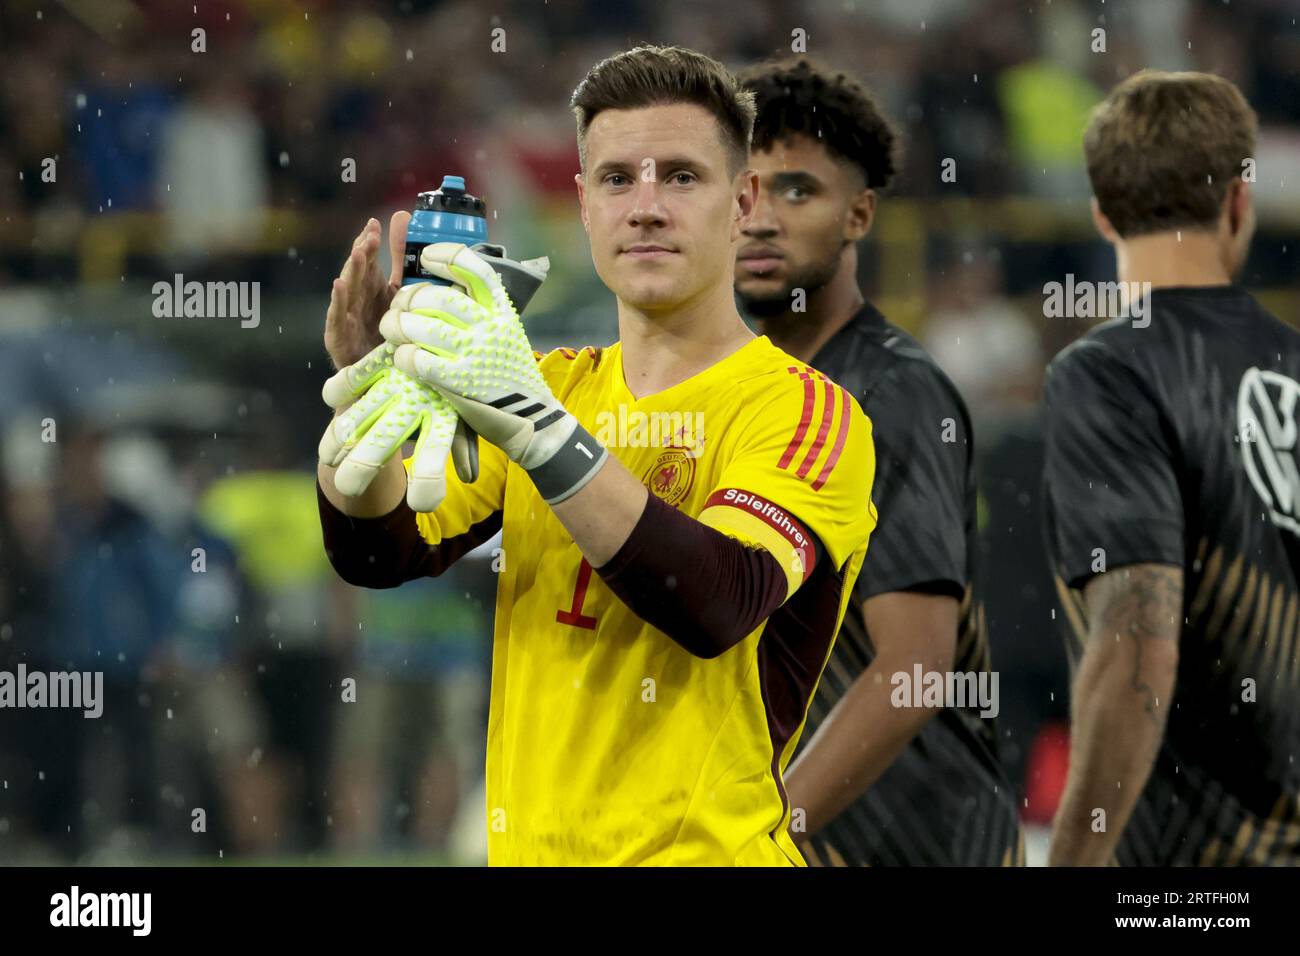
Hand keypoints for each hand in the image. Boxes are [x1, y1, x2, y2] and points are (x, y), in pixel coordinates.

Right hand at [317, 341, 469, 511]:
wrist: (454, 326)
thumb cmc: (459, 382)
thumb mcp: (467, 411)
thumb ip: (463, 445)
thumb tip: (469, 478)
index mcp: (443, 418)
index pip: (436, 457)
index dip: (426, 487)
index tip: (418, 504)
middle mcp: (414, 402)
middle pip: (380, 446)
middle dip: (360, 471)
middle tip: (349, 487)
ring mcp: (393, 382)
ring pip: (353, 419)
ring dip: (336, 443)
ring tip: (329, 460)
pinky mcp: (378, 362)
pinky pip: (346, 382)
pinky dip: (337, 395)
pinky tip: (335, 405)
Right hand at [324, 211, 410, 369]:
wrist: (378, 380)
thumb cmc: (386, 336)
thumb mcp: (399, 296)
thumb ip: (402, 263)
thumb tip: (408, 226)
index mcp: (371, 289)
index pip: (368, 260)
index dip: (370, 243)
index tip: (375, 224)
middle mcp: (357, 300)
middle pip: (358, 272)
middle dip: (362, 252)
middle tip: (370, 236)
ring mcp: (346, 318)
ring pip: (347, 290)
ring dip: (351, 270)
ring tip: (356, 252)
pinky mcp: (338, 337)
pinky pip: (338, 317)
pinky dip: (338, 301)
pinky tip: (338, 285)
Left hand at [381, 243, 606, 502]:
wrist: (533, 422)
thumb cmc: (511, 377)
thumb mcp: (505, 334)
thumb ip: (480, 312)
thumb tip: (441, 285)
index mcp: (502, 310)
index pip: (473, 268)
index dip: (445, 256)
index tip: (426, 258)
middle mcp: (490, 326)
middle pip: (436, 297)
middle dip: (408, 300)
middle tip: (398, 309)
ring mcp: (475, 353)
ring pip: (420, 326)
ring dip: (397, 327)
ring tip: (392, 334)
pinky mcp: (459, 382)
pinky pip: (418, 360)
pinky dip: (404, 358)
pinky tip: (404, 360)